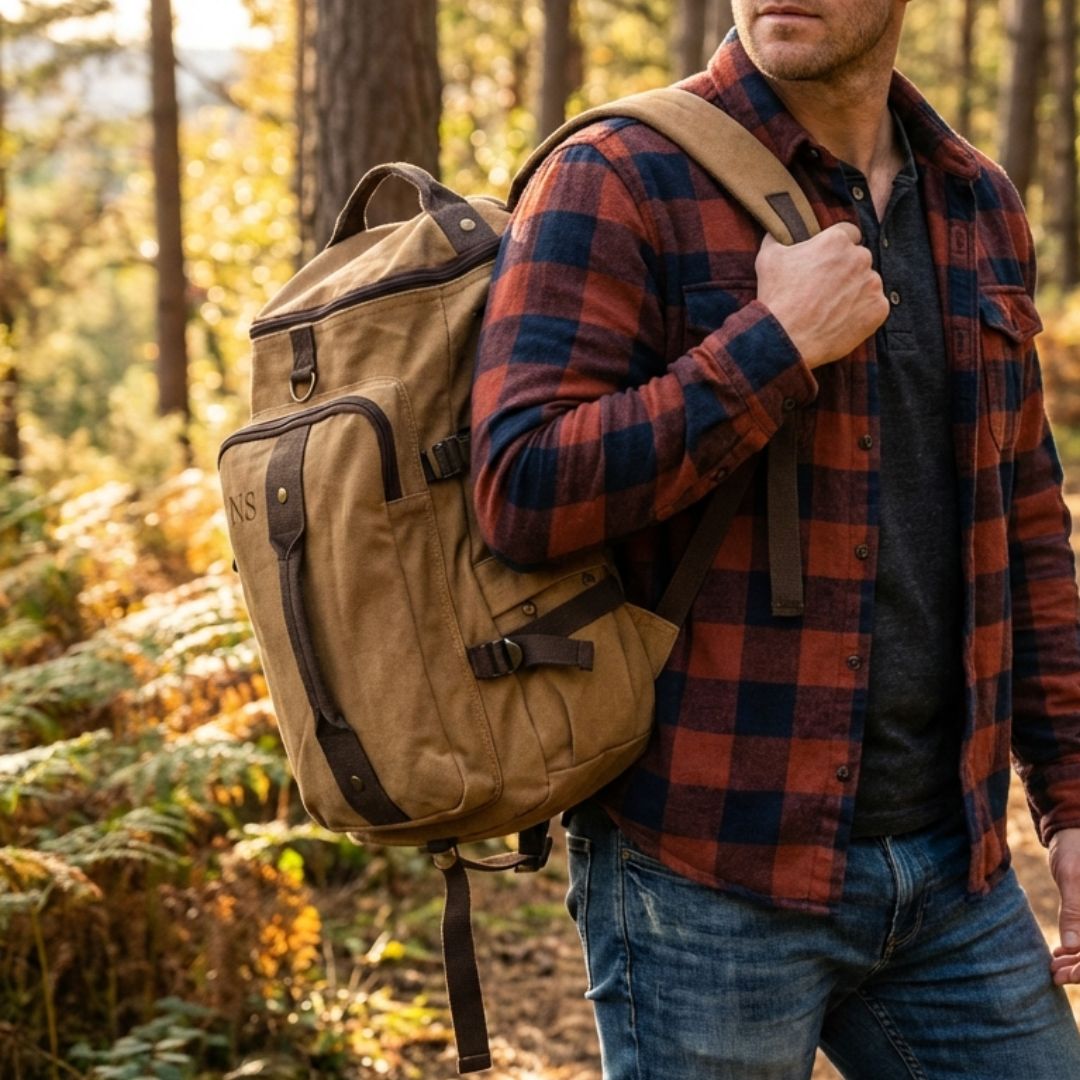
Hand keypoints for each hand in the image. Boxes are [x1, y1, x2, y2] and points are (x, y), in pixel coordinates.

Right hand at [755, 222, 890, 369]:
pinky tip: (841, 320)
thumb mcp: (768, 258)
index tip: (827, 261)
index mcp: (836, 240)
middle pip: (859, 259)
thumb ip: (777, 237)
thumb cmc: (776, 297)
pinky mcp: (879, 309)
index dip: (836, 248)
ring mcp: (872, 284)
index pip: (848, 233)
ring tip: (832, 308)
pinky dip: (862, 313)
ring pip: (867, 283)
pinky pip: (874, 306)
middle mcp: (860, 257)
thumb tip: (777, 231)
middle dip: (846, 270)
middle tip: (825, 289)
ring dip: (855, 291)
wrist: (786, 340)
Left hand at [1048, 828, 1079, 983]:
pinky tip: (1060, 952)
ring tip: (1053, 967)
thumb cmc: (1075, 848)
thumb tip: (1075, 946)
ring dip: (1079, 961)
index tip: (1067, 976)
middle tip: (1055, 974)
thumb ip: (1075, 911)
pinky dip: (1078, 947)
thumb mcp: (1073, 877)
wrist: (1072, 829)